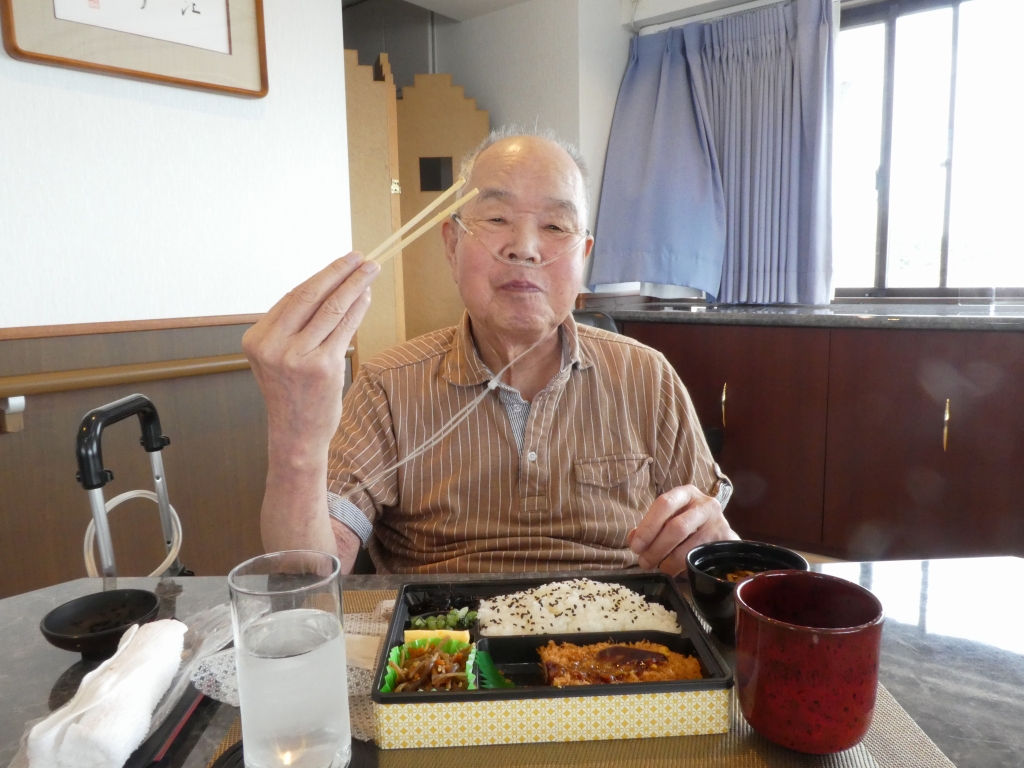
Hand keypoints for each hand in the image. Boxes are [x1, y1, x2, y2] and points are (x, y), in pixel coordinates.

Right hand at [242, 253, 380, 457]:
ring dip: (355, 285)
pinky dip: (358, 308)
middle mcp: (273, 346)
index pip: (292, 297)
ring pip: (331, 308)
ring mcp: (297, 357)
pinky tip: (367, 296)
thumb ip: (295, 327)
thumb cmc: (292, 395)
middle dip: (339, 272)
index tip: (340, 263)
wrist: (296, 435)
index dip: (321, 277)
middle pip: (310, 296)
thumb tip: (331, 287)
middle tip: (360, 257)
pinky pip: (344, 328)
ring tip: (370, 270)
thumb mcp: (279, 358)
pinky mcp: (323, 367)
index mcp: (257, 339)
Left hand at [628, 485, 737, 576]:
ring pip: (689, 548)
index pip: (664, 504)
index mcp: (686, 493)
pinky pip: (701, 559)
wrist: (720, 534)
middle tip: (645, 562)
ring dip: (669, 562)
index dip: (648, 526)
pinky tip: (676, 571)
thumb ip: (650, 527)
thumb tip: (633, 539)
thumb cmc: (689, 524)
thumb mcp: (669, 518)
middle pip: (676, 527)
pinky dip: (684, 568)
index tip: (636, 546)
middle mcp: (705, 504)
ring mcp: (718, 523)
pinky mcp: (726, 542)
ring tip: (659, 568)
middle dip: (656, 548)